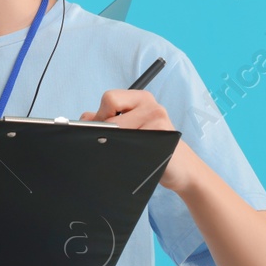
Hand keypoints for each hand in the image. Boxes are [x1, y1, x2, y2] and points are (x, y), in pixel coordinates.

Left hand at [82, 89, 199, 193]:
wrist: (180, 167)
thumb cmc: (149, 146)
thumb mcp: (129, 128)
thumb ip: (106, 120)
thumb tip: (84, 119)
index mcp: (139, 98)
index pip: (108, 98)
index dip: (100, 117)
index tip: (102, 130)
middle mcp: (150, 104)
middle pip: (110, 119)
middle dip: (105, 135)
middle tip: (114, 145)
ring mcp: (158, 118)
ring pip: (119, 133)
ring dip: (116, 146)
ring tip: (128, 151)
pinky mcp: (163, 134)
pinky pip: (132, 145)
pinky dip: (128, 154)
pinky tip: (138, 157)